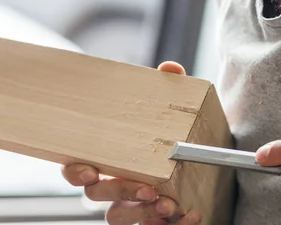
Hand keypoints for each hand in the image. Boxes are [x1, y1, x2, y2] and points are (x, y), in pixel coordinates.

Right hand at [61, 61, 202, 224]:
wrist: (204, 161)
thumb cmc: (172, 132)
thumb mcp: (172, 108)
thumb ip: (169, 88)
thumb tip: (170, 70)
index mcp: (108, 157)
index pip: (76, 169)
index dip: (76, 172)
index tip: (91, 170)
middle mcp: (113, 184)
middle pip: (96, 196)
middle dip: (119, 192)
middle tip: (146, 187)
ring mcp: (131, 204)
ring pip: (118, 217)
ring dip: (141, 213)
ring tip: (167, 203)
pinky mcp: (153, 220)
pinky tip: (191, 214)